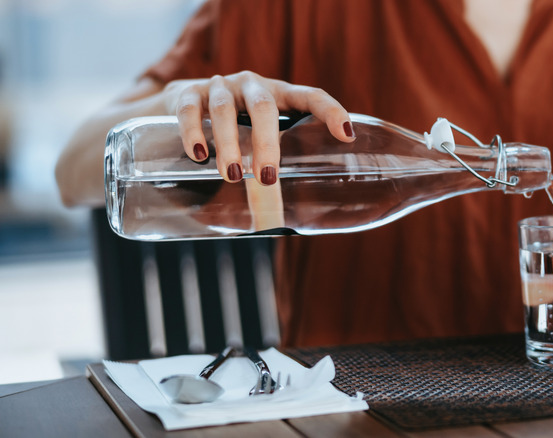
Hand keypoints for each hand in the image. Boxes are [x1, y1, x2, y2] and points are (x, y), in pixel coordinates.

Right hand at [162, 71, 354, 183]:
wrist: (181, 98)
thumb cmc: (234, 126)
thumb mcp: (254, 142)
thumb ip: (265, 175)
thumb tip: (271, 229)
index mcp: (280, 95)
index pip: (311, 96)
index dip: (331, 111)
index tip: (347, 135)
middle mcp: (253, 86)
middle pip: (264, 107)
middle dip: (266, 143)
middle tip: (266, 178)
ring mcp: (220, 86)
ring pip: (224, 110)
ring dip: (229, 143)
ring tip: (231, 175)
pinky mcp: (188, 91)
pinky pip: (190, 108)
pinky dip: (193, 132)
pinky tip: (198, 154)